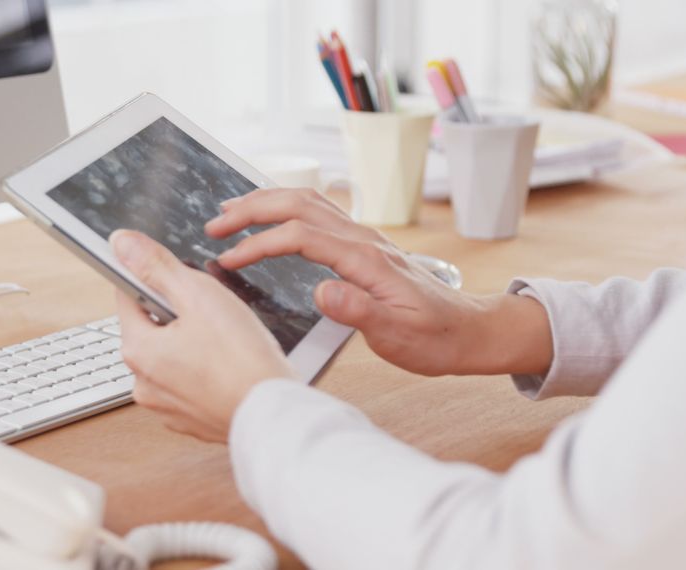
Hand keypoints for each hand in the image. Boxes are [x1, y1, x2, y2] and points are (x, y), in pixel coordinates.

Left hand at [111, 229, 293, 442]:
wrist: (275, 413)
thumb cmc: (242, 358)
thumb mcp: (198, 295)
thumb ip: (156, 266)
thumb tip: (121, 243)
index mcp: (137, 350)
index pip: (127, 296)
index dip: (154, 279)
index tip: (178, 278)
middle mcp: (143, 383)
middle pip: (151, 328)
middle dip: (178, 314)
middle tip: (213, 313)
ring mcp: (166, 405)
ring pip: (172, 357)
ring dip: (192, 344)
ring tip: (226, 342)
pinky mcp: (190, 420)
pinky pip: (190, 384)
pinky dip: (205, 373)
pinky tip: (229, 366)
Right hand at [206, 188, 552, 376]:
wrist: (470, 330)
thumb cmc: (436, 337)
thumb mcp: (398, 335)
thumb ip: (359, 311)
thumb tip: (321, 291)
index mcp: (366, 260)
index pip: (300, 237)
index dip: (259, 244)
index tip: (228, 259)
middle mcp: (363, 240)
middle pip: (299, 203)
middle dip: (253, 208)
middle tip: (215, 223)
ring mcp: (363, 238)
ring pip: (308, 201)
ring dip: (266, 201)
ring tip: (231, 212)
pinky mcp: (363, 245)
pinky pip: (318, 212)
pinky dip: (286, 208)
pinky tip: (271, 220)